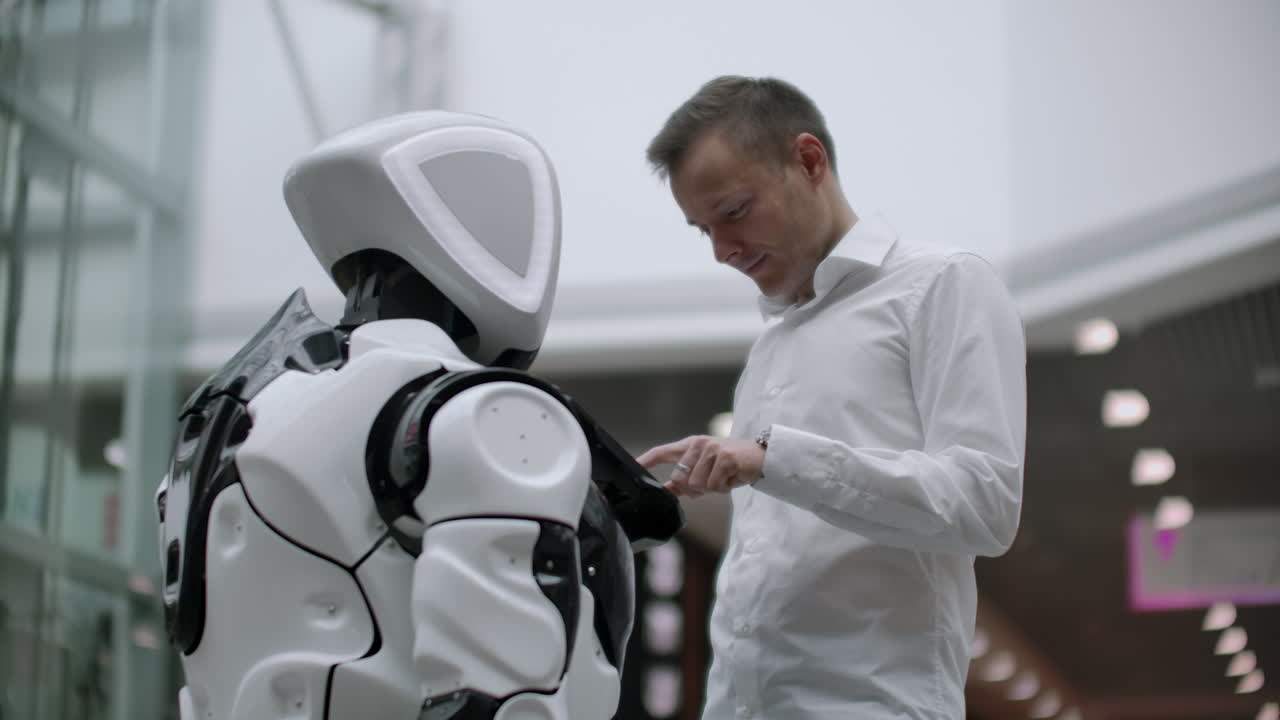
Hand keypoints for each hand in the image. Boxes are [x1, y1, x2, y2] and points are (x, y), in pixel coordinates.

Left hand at [636, 435, 763, 496]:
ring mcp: (711, 450)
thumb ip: (685, 481)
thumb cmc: (732, 465)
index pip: (662, 452)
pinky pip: (714, 486)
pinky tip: (732, 477)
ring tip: (724, 478)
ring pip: (697, 485)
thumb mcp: (706, 471)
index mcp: (691, 445)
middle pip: (680, 478)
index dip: (646, 460)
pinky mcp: (724, 458)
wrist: (761, 457)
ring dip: (712, 488)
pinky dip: (724, 488)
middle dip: (695, 489)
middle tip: (712, 482)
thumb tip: (666, 490)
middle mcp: (699, 444)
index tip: (634, 467)